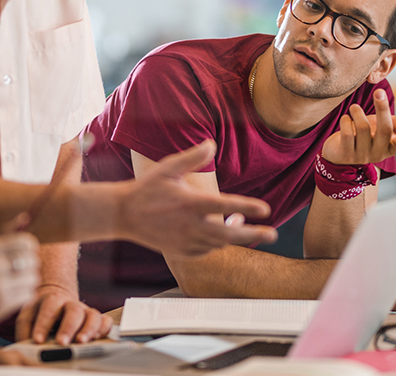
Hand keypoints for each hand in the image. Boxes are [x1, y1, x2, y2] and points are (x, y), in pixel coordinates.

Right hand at [0, 220, 40, 326]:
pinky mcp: (3, 302)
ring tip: (14, 283)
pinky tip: (11, 294)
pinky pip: (29, 294)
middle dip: (30, 266)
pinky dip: (24, 295)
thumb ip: (7, 232)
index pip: (27, 242)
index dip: (30, 248)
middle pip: (33, 260)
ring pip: (33, 278)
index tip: (24, 253)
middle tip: (19, 270)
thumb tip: (26, 217)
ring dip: (27, 282)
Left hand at [15, 284, 111, 344]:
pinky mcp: (96, 318)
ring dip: (89, 329)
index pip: (48, 310)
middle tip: (62, 342)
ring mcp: (85, 311)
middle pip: (73, 311)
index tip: (38, 340)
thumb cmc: (40, 311)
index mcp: (52, 300)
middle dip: (68, 328)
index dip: (43, 325)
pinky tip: (98, 338)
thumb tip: (25, 349)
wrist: (56, 296)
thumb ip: (26, 330)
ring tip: (82, 342)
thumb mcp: (28, 316)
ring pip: (93, 315)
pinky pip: (105, 321)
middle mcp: (70, 304)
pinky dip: (104, 329)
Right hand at [118, 141, 277, 255]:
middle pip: (229, 234)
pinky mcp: (180, 252)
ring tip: (243, 224)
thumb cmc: (147, 188)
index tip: (266, 209)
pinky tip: (219, 233)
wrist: (122, 215)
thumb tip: (211, 143)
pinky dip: (216, 243)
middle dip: (254, 235)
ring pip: (219, 243)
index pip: (226, 205)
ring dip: (234, 236)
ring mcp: (185, 242)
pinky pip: (205, 251)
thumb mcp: (167, 168)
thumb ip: (192, 157)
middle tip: (272, 233)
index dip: (249, 207)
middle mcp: (190, 226)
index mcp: (190, 204)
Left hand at [321, 88, 395, 165]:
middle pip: (385, 131)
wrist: (340, 151)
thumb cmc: (366, 135)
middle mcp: (378, 154)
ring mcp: (361, 156)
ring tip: (354, 107)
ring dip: (358, 112)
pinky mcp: (345, 154)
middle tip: (379, 92)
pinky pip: (347, 133)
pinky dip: (346, 120)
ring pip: (363, 128)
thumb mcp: (383, 128)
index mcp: (391, 148)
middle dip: (382, 109)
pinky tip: (345, 118)